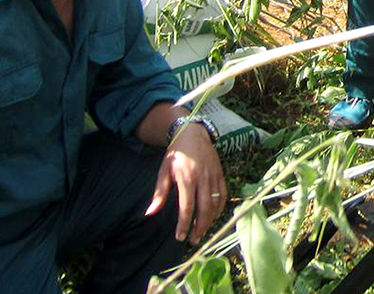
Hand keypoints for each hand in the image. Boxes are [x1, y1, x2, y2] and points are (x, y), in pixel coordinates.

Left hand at [146, 124, 226, 243]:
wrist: (193, 133)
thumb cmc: (176, 153)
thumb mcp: (164, 171)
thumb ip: (159, 194)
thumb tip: (150, 213)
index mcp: (187, 178)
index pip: (187, 206)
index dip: (184, 224)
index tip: (180, 237)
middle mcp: (203, 178)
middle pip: (204, 208)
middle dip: (199, 227)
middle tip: (193, 240)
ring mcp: (214, 176)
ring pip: (215, 203)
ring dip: (210, 220)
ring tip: (202, 232)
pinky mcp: (221, 174)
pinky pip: (223, 194)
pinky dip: (220, 208)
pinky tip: (213, 217)